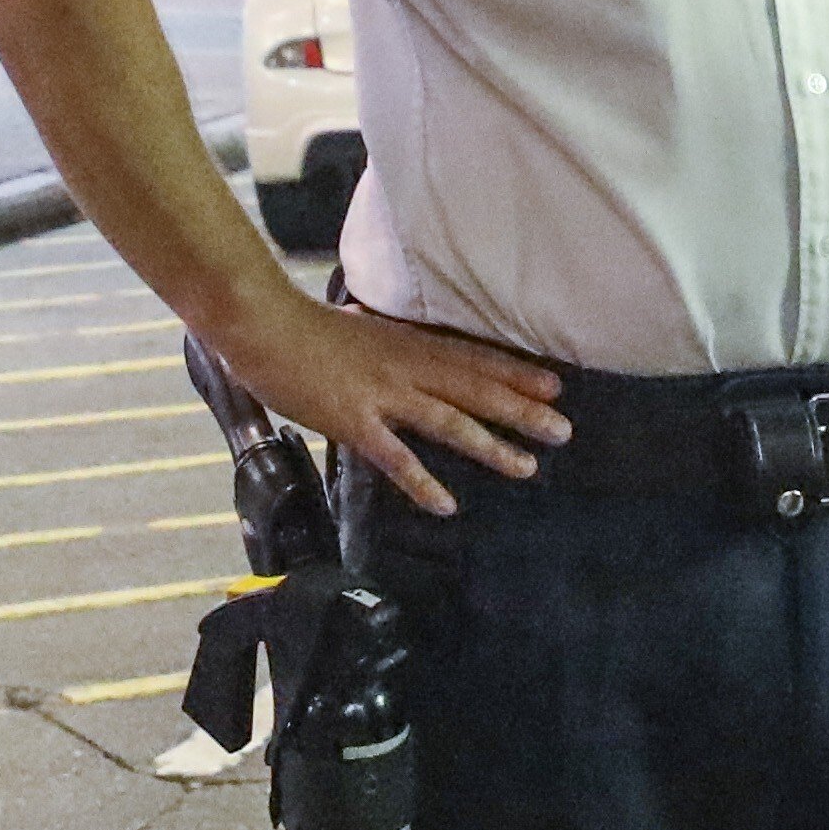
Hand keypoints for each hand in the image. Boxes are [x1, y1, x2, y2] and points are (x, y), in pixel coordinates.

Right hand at [203, 293, 567, 518]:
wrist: (263, 324)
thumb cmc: (302, 325)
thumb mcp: (356, 325)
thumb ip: (379, 336)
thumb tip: (387, 329)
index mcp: (408, 343)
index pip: (474, 358)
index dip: (516, 373)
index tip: (556, 385)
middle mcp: (407, 367)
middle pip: (476, 389)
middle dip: (523, 410)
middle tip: (564, 430)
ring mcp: (383, 395)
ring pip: (450, 422)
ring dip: (491, 445)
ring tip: (528, 467)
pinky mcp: (355, 421)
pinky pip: (396, 457)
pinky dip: (422, 482)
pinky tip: (446, 505)